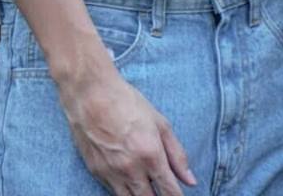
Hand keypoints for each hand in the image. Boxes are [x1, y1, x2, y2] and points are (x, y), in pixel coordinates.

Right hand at [58, 62, 196, 195]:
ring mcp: (112, 173)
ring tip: (150, 191)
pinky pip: (114, 192)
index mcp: (151, 154)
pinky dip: (125, 192)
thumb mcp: (160, 123)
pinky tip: (132, 186)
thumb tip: (190, 179)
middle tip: (165, 193)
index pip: (169, 190)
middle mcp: (131, 169)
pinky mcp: (97, 173)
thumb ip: (177, 153)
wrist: (92, 96)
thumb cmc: (128, 103)